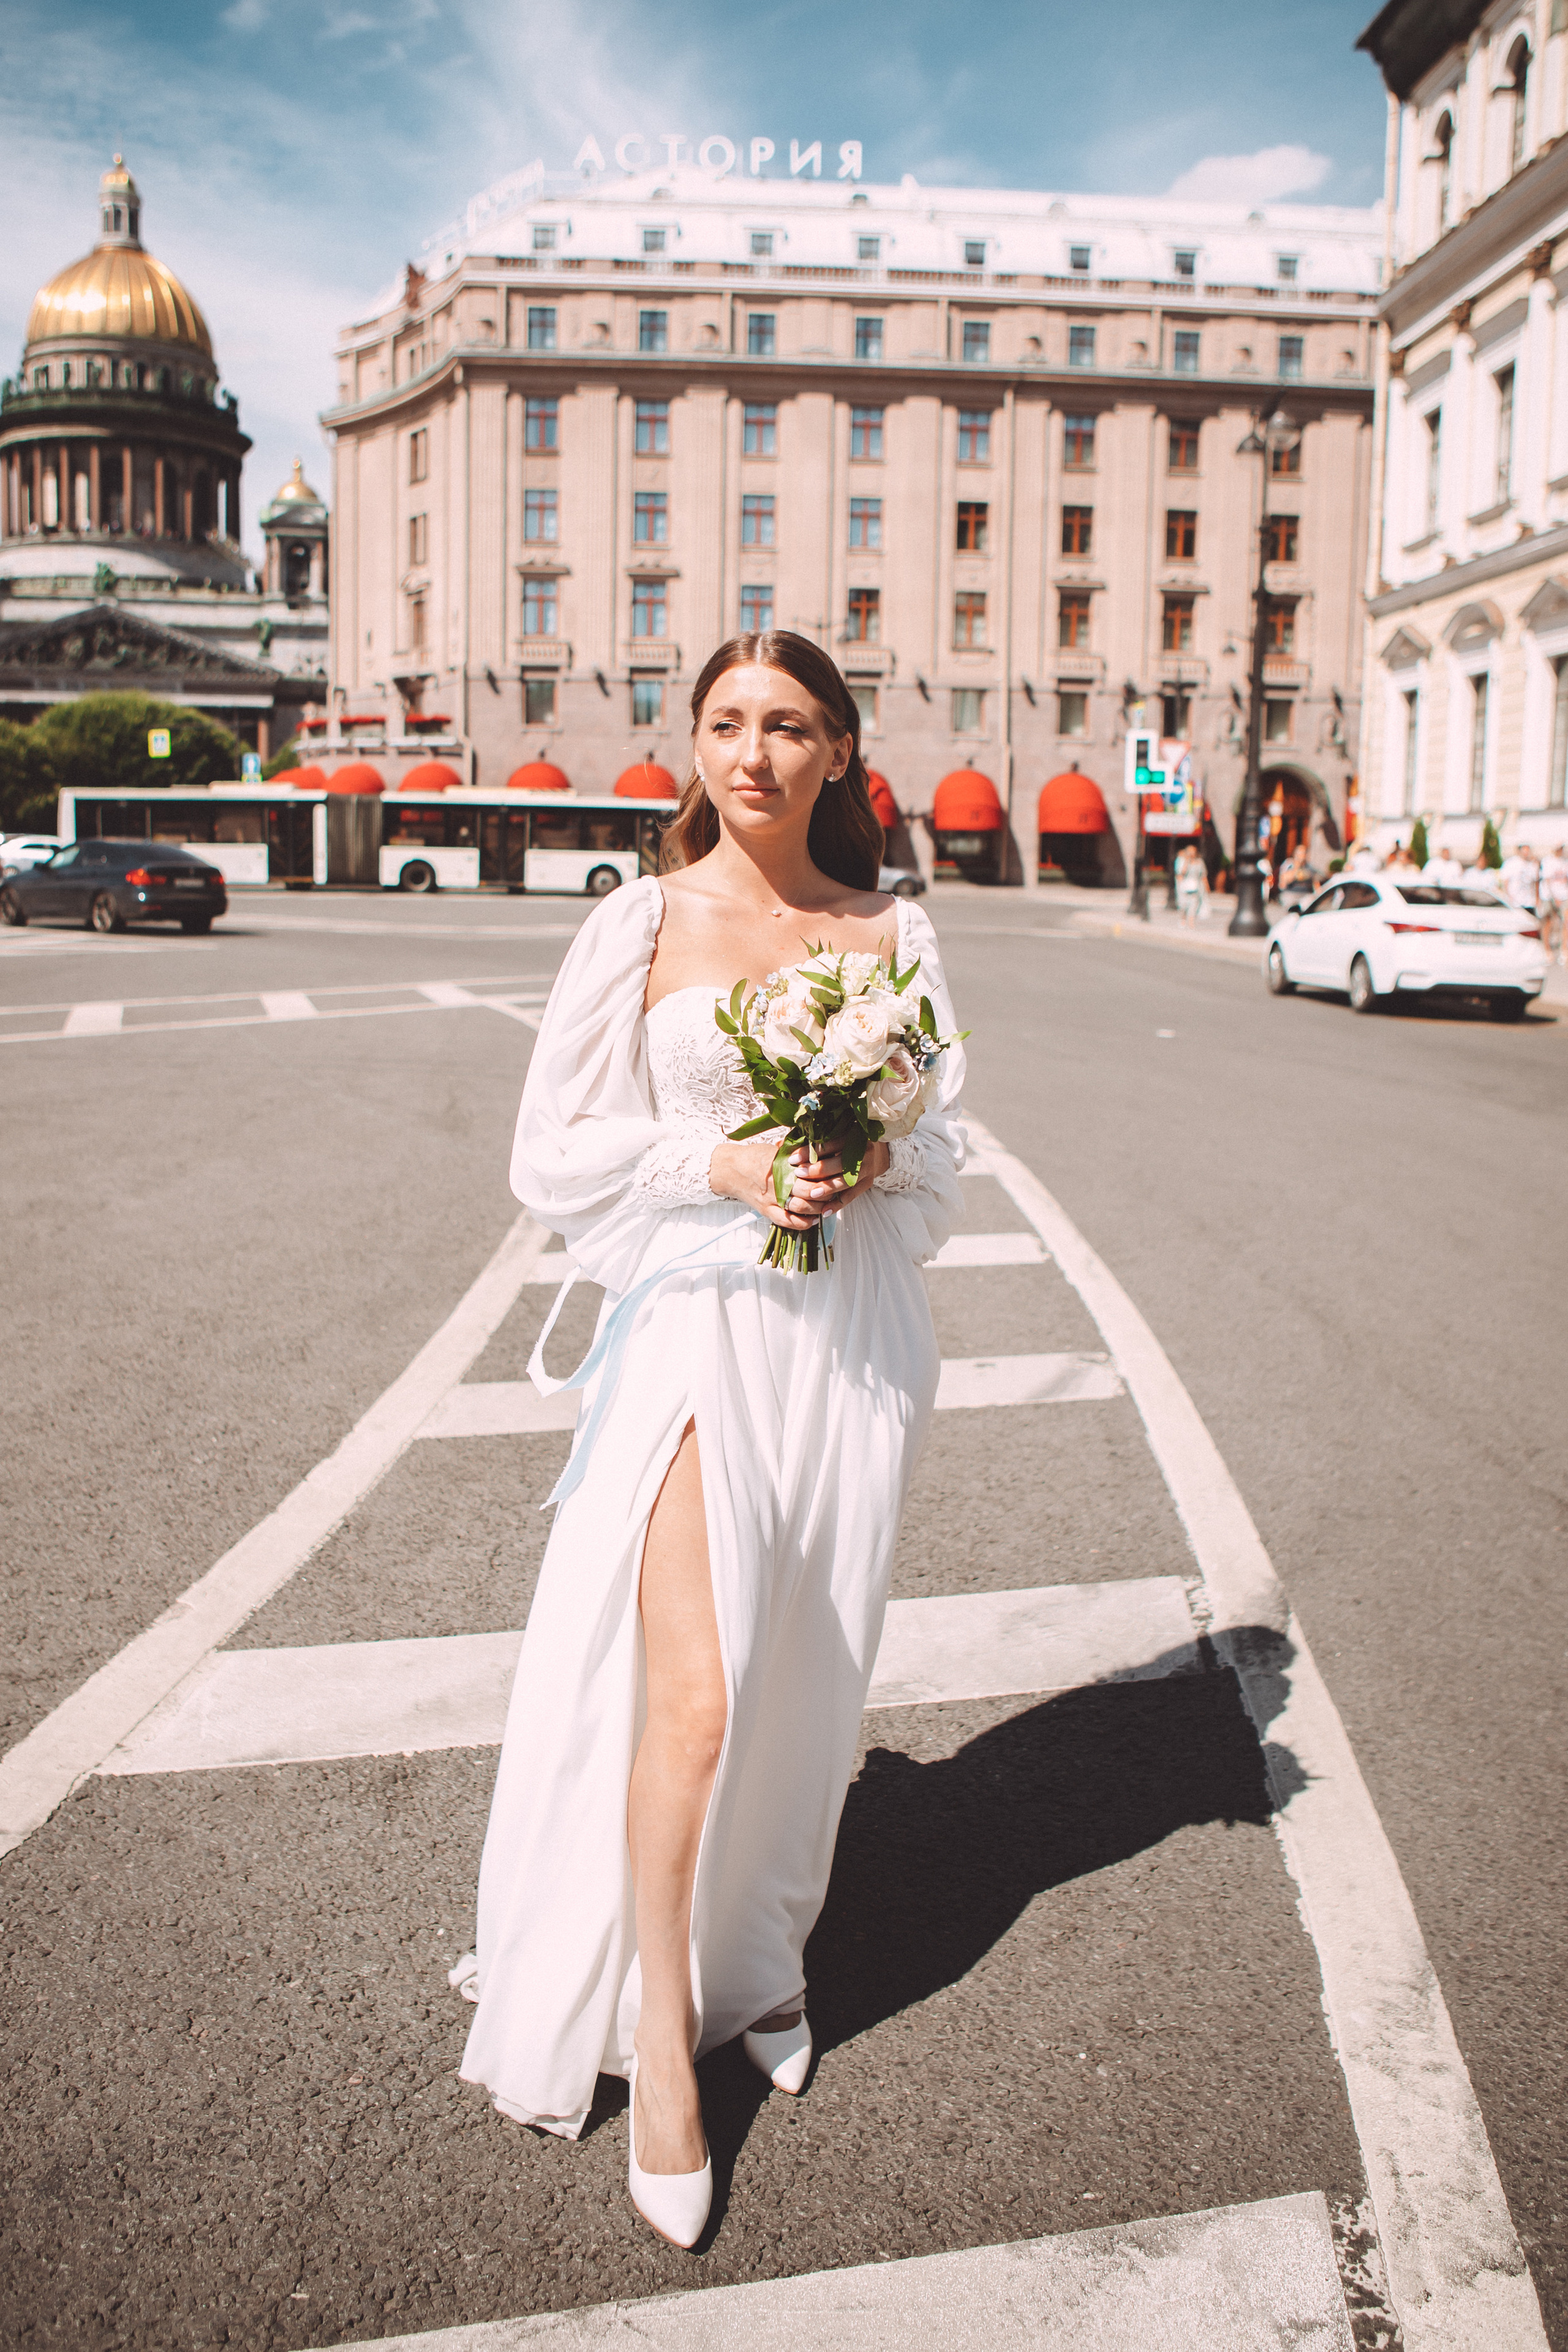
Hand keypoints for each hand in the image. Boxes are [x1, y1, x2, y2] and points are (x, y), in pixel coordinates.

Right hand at [708, 1135, 890, 1228]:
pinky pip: (788, 1221)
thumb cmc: (756, 1156)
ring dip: (818, 1207)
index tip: (839, 1172)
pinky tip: (814, 1220)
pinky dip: (803, 1223)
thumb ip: (798, 1150)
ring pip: (802, 1207)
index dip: (828, 1173)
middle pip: (811, 1190)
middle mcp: (778, 1181)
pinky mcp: (767, 1210)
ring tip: (828, 1204)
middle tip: (839, 1189)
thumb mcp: (777, 1148)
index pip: (812, 1170)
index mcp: (782, 1163)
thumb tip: (822, 1147)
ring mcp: (773, 1198)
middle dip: (827, 1191)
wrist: (730, 1169)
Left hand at [793, 1136, 889, 1212]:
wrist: (873, 1154)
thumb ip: (808, 1141)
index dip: (809, 1152)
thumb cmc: (844, 1144)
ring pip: (845, 1180)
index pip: (828, 1144)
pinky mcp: (868, 1182)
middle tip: (798, 1175)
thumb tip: (779, 1145)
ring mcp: (867, 1168)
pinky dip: (838, 1204)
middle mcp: (862, 1151)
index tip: (792, 1159)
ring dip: (827, 1188)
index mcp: (852, 1135)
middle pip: (838, 1162)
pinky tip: (825, 1211)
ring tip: (811, 1194)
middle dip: (816, 1170)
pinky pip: (852, 1195)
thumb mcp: (831, 1138)